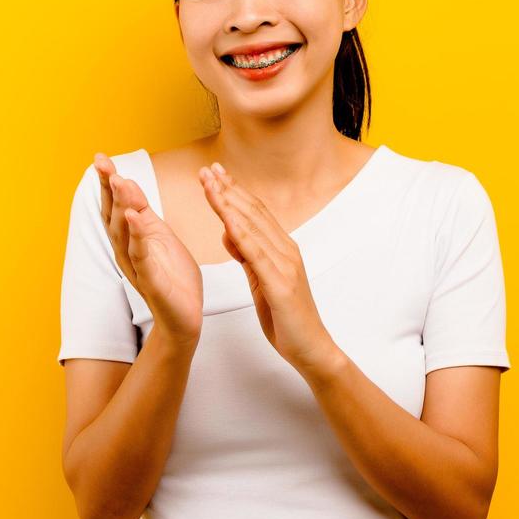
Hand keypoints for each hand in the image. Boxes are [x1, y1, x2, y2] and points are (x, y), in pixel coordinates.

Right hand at [94, 153, 203, 345]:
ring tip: (119, 182)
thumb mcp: (159, 237)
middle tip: (102, 164)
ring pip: (124, 232)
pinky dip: (137, 235)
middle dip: (108, 188)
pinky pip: (141, 255)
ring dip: (122, 205)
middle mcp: (126, 250)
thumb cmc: (172, 276)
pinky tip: (134, 217)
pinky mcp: (150, 280)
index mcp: (130, 238)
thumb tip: (127, 185)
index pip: (115, 205)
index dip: (107, 182)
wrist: (185, 316)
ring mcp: (136, 265)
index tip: (100, 158)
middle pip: (113, 215)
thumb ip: (143, 213)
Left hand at [198, 162, 342, 376]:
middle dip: (227, 189)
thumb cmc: (287, 317)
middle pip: (253, 212)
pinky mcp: (282, 284)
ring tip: (210, 185)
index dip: (234, 191)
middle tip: (207, 170)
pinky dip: (241, 235)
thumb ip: (247, 256)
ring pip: (253, 227)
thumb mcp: (260, 281)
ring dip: (229, 204)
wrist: (311, 349)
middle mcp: (286, 251)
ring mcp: (286, 266)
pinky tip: (226, 221)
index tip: (214, 174)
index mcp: (282, 249)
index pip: (255, 213)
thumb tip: (228, 232)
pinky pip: (258, 255)